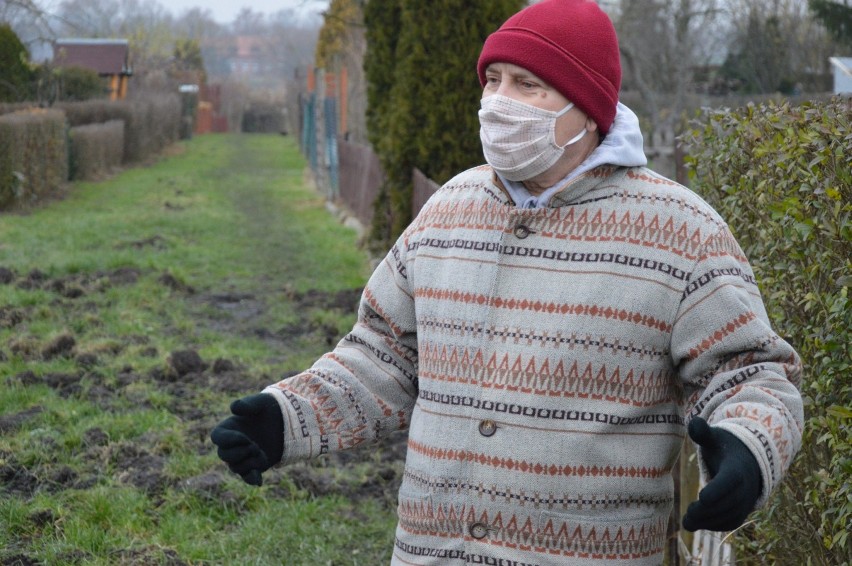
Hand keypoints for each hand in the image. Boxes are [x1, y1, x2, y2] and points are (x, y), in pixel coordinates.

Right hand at [210, 393, 283, 485]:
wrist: (287, 421)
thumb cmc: (271, 408)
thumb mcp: (262, 402)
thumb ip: (248, 404)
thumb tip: (233, 408)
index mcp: (229, 427)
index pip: (216, 437)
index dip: (228, 440)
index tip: (244, 437)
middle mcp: (232, 444)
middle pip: (223, 455)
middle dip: (240, 452)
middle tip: (256, 445)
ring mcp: (242, 456)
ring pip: (235, 467)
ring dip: (249, 462)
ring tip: (261, 452)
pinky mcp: (254, 465)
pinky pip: (247, 477)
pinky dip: (251, 479)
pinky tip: (258, 480)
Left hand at [682, 417, 762, 531]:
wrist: (747, 462)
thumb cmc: (724, 448)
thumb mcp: (714, 437)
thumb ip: (702, 432)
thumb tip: (693, 421)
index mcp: (736, 468)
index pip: (730, 481)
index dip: (717, 491)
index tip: (701, 497)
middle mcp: (745, 488)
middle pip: (727, 504)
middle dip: (707, 512)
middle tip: (687, 515)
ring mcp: (745, 502)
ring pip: (728, 517)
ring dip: (708, 522)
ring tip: (687, 522)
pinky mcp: (741, 512)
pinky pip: (729, 523)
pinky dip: (713, 526)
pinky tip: (696, 524)